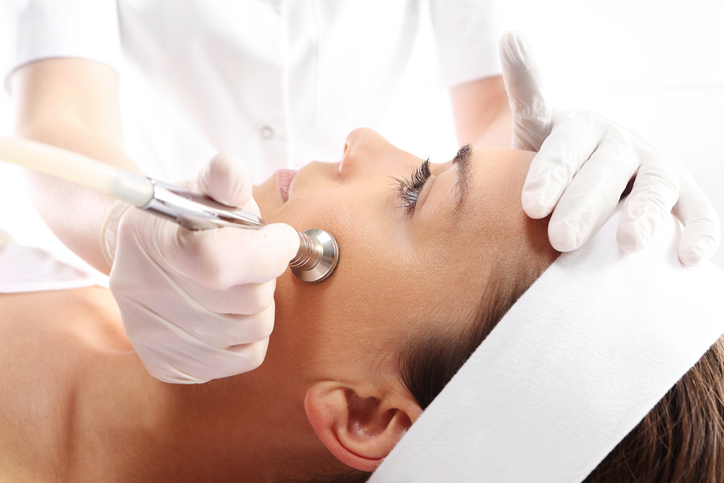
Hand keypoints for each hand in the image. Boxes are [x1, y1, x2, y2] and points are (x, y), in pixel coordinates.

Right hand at [104, 153, 298, 382]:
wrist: (137, 254)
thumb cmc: (184, 218)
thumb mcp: (202, 188)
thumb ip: (223, 177)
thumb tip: (230, 168)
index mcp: (153, 240)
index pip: (219, 262)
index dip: (267, 252)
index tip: (280, 239)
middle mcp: (144, 292)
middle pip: (247, 300)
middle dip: (264, 276)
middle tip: (252, 260)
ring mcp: (153, 334)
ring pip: (253, 332)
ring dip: (260, 306)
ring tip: (240, 286)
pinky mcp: (166, 363)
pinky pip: (242, 359)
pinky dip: (250, 337)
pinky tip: (233, 313)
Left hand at [499, 31, 720, 265]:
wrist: (583, 180)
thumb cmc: (552, 161)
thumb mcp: (534, 126)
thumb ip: (528, 90)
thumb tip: (512, 34)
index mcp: (583, 127)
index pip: (567, 145)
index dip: (551, 173)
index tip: (531, 206)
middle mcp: (623, 143)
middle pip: (608, 171)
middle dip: (585, 205)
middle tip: (561, 240)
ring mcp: (656, 168)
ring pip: (656, 187)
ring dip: (646, 213)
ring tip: (630, 244)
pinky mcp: (682, 197)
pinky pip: (697, 211)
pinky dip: (700, 231)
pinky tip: (689, 258)